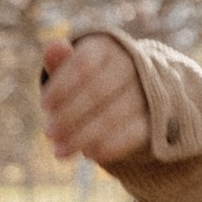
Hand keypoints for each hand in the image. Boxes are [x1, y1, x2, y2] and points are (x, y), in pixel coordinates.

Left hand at [38, 30, 148, 169]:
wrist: (136, 91)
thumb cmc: (93, 79)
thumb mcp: (75, 67)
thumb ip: (61, 62)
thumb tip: (52, 46)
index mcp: (108, 48)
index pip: (84, 64)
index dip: (62, 86)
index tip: (44, 105)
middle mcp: (132, 66)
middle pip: (97, 91)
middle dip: (68, 116)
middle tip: (49, 134)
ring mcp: (147, 92)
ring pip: (113, 115)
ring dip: (83, 135)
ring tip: (61, 150)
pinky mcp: (157, 118)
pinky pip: (134, 133)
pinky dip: (110, 145)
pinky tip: (89, 154)